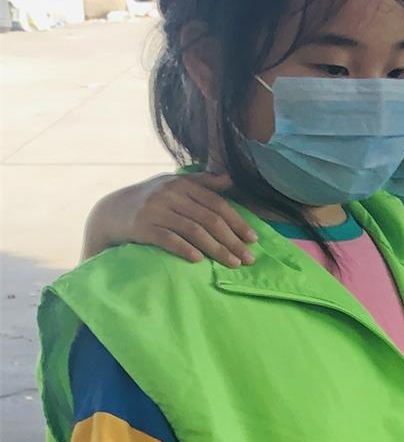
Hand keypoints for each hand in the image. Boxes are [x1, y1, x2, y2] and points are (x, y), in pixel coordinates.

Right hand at [85, 173, 255, 267]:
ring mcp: (155, 209)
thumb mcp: (174, 185)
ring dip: (217, 249)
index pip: (217, 204)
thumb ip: (201, 182)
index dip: (237, 222)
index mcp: (182, 184)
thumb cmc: (151, 200)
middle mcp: (170, 194)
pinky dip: (184, 249)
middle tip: (249, 259)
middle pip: (209, 219)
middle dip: (232, 241)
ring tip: (233, 264)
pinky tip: (199, 260)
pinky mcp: (141, 225)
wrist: (112, 212)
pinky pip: (167, 239)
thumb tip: (229, 177)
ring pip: (193, 231)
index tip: (253, 240)